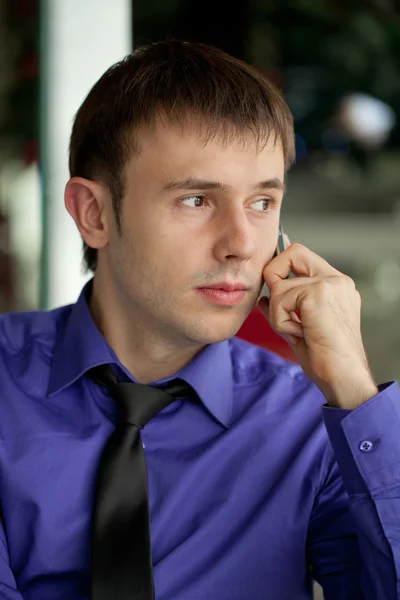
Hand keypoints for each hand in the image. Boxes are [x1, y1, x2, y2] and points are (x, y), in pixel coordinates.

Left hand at [258, 242, 377, 408]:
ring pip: (279, 286)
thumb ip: (283, 307)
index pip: (301, 255)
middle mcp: (336, 279)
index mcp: (336, 285)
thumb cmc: (324, 358)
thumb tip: (262, 297)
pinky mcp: (318, 293)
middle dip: (275, 278)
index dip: (280, 266)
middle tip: (283, 310)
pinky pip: (279, 301)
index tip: (273, 289)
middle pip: (292, 253)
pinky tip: (300, 334)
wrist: (343, 376)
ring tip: (298, 332)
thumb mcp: (298, 327)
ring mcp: (330, 283)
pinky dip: (281, 322)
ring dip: (278, 315)